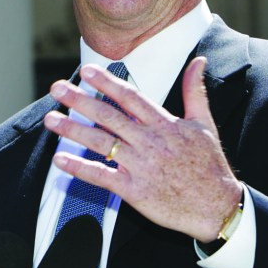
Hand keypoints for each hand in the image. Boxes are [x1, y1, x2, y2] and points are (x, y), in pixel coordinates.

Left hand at [43, 57, 242, 242]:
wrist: (217, 206)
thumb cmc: (209, 165)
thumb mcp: (205, 123)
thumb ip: (194, 91)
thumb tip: (199, 61)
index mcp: (164, 124)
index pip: (130, 97)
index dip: (106, 82)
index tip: (87, 70)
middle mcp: (149, 141)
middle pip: (108, 116)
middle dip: (80, 100)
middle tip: (57, 89)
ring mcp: (140, 166)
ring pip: (100, 143)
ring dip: (73, 130)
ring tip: (51, 120)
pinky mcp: (134, 190)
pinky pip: (101, 176)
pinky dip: (80, 168)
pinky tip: (60, 160)